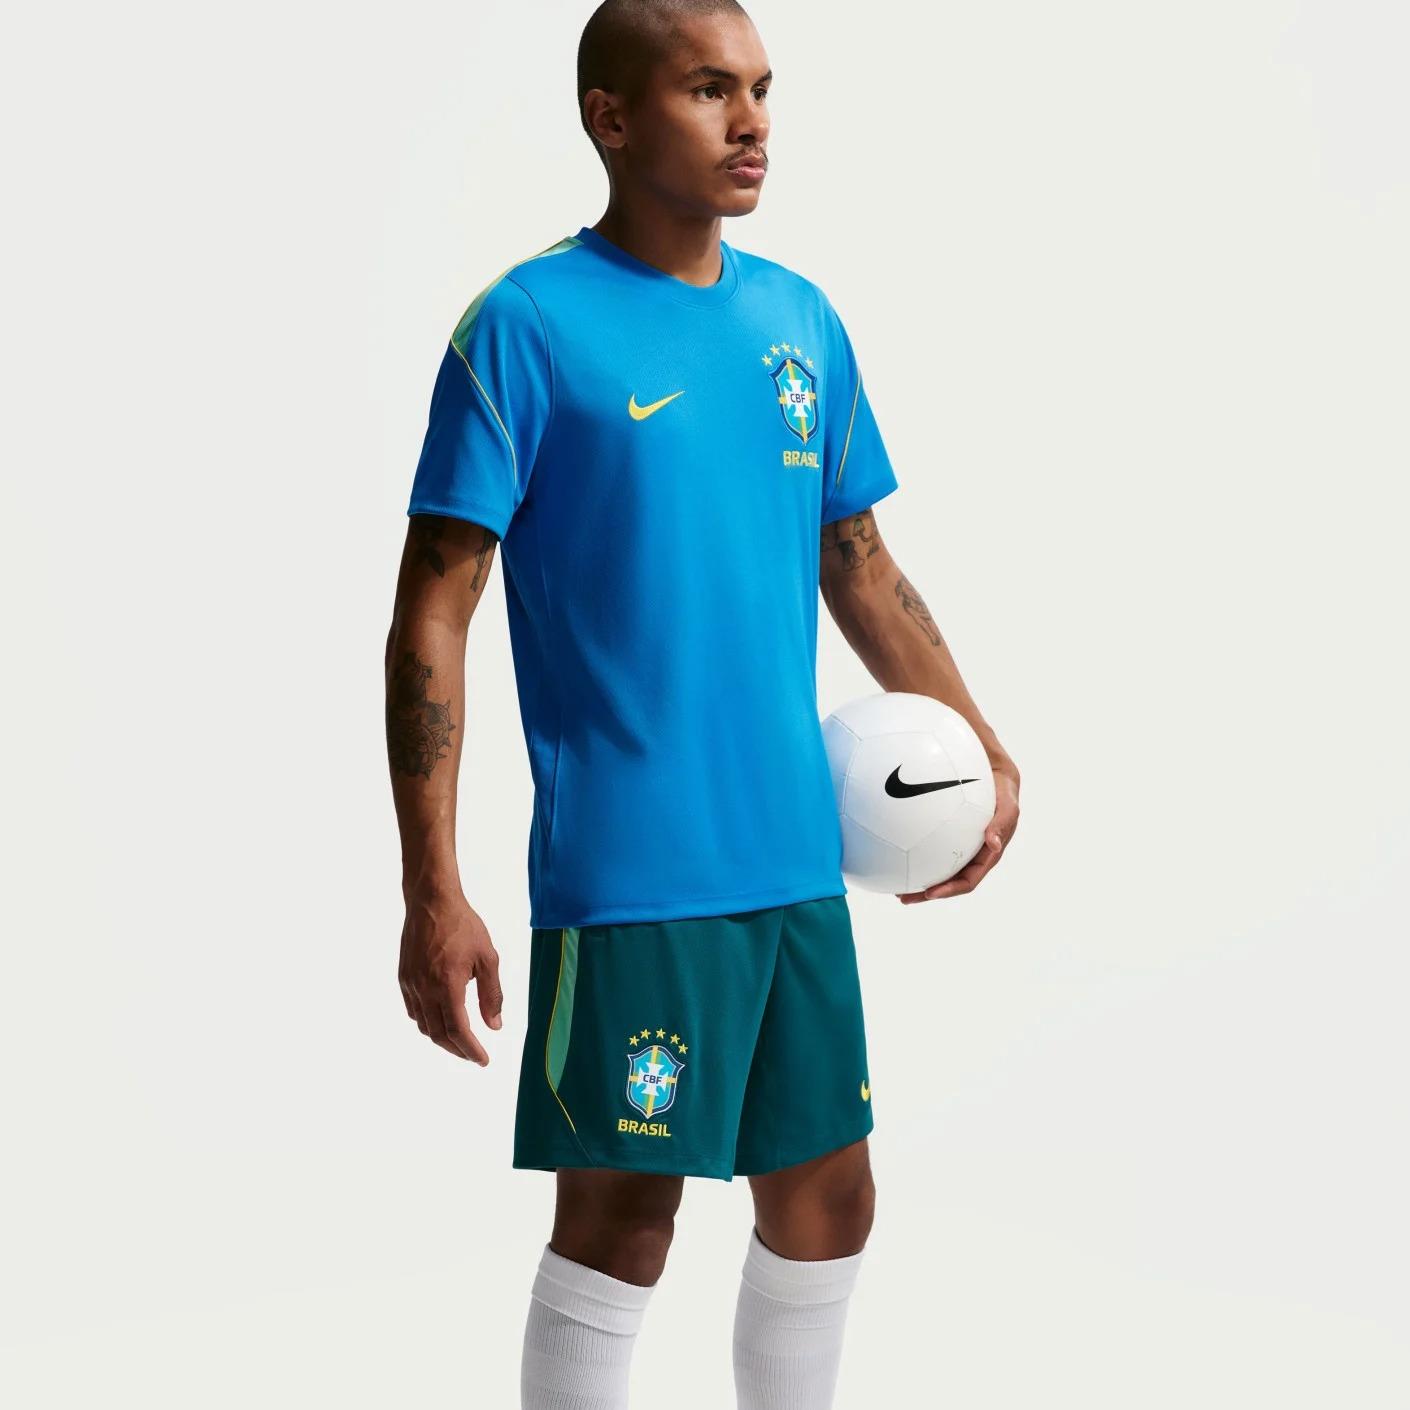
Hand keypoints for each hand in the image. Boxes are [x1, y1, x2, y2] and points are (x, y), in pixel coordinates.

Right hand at [398, 889, 503, 1063]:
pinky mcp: (403, 977)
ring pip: (423, 1025)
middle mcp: (424, 989)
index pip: (458, 1031)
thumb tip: (494, 1025)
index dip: (471, 1050)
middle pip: (438, 1035)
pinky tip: (441, 1019)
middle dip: (458, 1050)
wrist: (431, 901)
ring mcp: (410, 985)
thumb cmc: (463, 926)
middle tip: (474, 1055)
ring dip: (442, 1038)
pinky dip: (428, 1022)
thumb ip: (492, 994)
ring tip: (460, 1040)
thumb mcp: (487, 957)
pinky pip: (414, 1011)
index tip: (483, 1060)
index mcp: (447, 986)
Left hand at [897, 762, 1019, 903]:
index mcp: (986, 857)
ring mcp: (957, 846)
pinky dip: (913, 852)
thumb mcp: (1007, 806)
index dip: (949, 890)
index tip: (929, 894)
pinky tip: (895, 848)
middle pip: (947, 881)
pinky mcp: (946, 833)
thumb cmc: (1003, 792)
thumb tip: (994, 844)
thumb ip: (1002, 823)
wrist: (995, 775)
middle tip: (903, 897)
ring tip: (895, 884)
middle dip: (926, 893)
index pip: (967, 881)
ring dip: (917, 878)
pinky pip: (928, 846)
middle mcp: (970, 856)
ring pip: (935, 867)